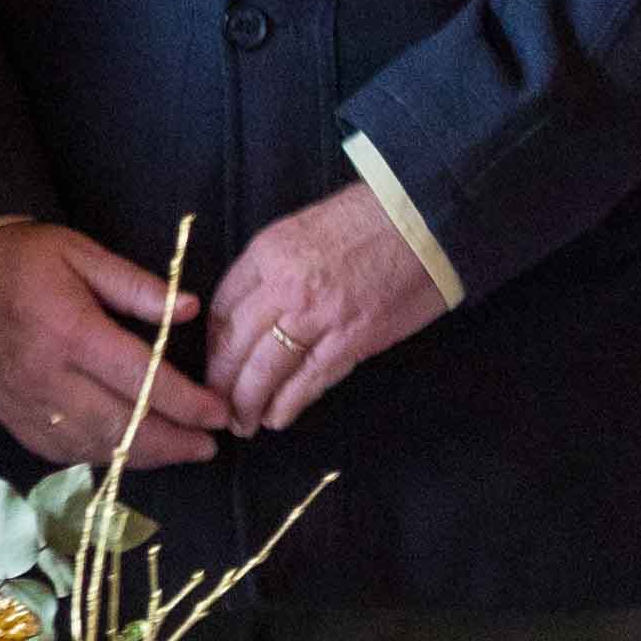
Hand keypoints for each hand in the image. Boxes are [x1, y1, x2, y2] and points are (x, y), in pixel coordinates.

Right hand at [0, 221, 238, 470]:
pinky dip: (101, 457)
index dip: (187, 403)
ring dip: (143, 456)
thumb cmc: (18, 258)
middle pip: (123, 426)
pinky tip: (127, 452)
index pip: (141, 379)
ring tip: (179, 451)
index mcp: (70, 330)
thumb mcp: (78, 252)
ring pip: (95, 447)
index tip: (220, 413)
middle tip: (210, 446)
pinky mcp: (11, 418)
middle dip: (175, 442)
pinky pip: (63, 452)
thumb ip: (135, 284)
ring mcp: (26, 404)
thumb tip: (190, 309)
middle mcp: (48, 376)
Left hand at [198, 184, 453, 434]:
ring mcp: (318, 314)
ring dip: (248, 402)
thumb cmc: (370, 217)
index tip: (214, 363)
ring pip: (266, 368)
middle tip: (216, 406)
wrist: (426, 219)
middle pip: (236, 343)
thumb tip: (256, 304)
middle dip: (221, 381)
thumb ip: (275, 265)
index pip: (222, 307)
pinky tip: (276, 418)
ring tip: (243, 423)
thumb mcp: (304, 228)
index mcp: (267, 252)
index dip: (213, 344)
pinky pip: (309, 379)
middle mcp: (284, 284)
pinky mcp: (353, 338)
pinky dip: (289, 403)